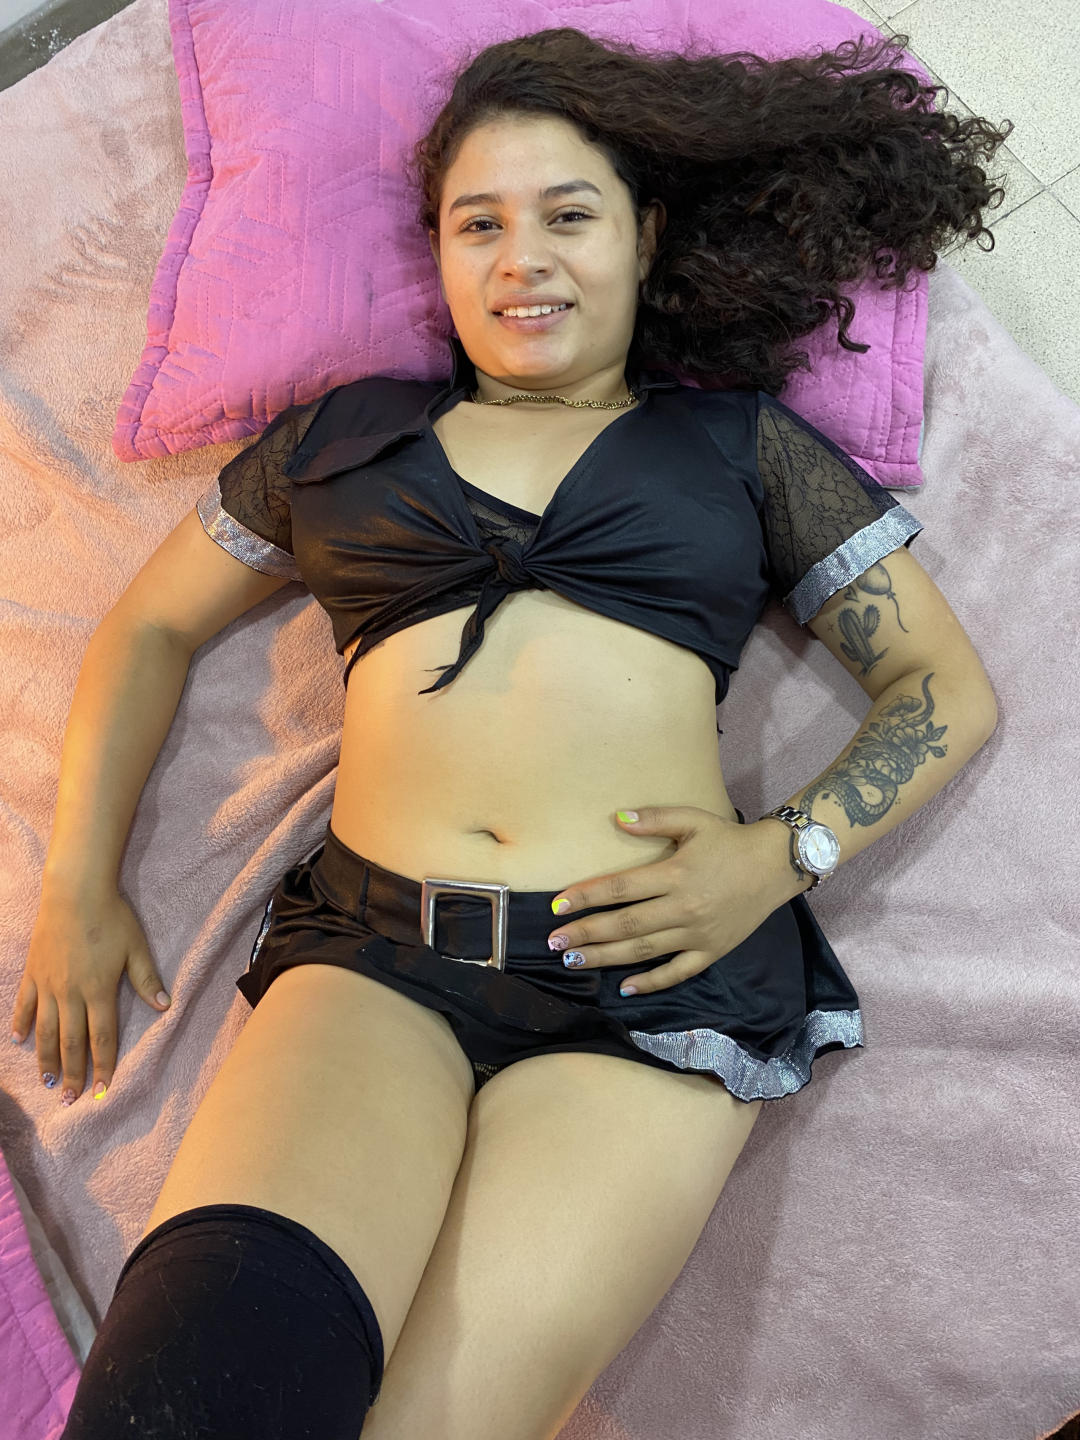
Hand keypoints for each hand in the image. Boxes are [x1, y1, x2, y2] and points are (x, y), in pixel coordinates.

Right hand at [10, 880, 171, 1105]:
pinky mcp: (32, 973)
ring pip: (44, 1031)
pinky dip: (20, 1024)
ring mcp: (48, 985)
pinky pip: (24, 1004)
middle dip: (73, 1074)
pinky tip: (18, 1041)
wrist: (75, 892)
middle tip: (70, 1100)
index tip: (102, 1091)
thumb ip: (147, 980)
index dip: (103, 1066)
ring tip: (47, 1083)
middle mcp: (71, 994)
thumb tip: (166, 1007)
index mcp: (99, 991)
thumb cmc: (111, 917)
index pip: (102, 1038)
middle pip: (71, 1042)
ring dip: (45, 1059)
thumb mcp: (136, 948)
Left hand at [545, 806, 787, 995]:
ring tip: (574, 961)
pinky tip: (625, 988)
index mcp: (674, 874)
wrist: (775, 865)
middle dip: (586, 934)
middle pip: (625, 925)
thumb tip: (617, 818)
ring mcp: (698, 934)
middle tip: (555, 941)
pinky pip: (678, 972)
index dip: (585, 897)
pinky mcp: (712, 951)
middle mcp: (683, 908)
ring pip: (644, 951)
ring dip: (606, 958)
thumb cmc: (729, 840)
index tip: (557, 906)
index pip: (620, 888)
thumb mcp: (693, 820)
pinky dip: (651, 983)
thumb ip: (655, 819)